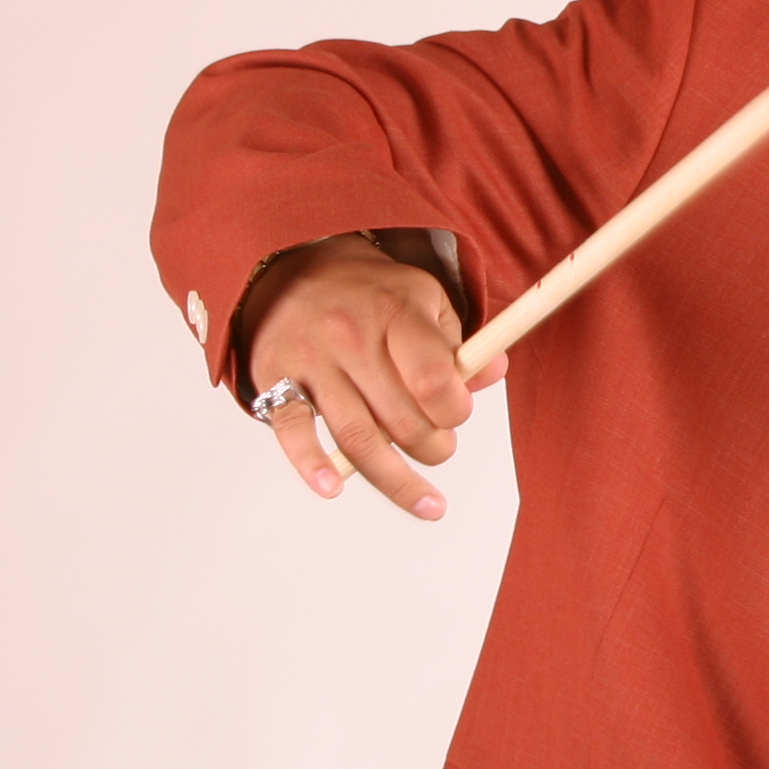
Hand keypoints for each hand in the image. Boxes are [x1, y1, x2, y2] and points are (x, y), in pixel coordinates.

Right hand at [240, 233, 506, 518]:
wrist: (292, 267)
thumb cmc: (369, 293)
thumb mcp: (425, 299)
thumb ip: (460, 343)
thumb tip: (493, 373)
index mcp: (396, 313)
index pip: (433, 379)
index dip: (454, 410)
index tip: (457, 414)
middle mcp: (351, 336)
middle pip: (400, 420)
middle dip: (433, 448)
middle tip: (439, 447)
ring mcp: (312, 360)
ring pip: (358, 438)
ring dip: (395, 480)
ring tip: (424, 501)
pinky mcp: (276, 379)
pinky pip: (293, 431)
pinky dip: (312, 465)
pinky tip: (332, 488)